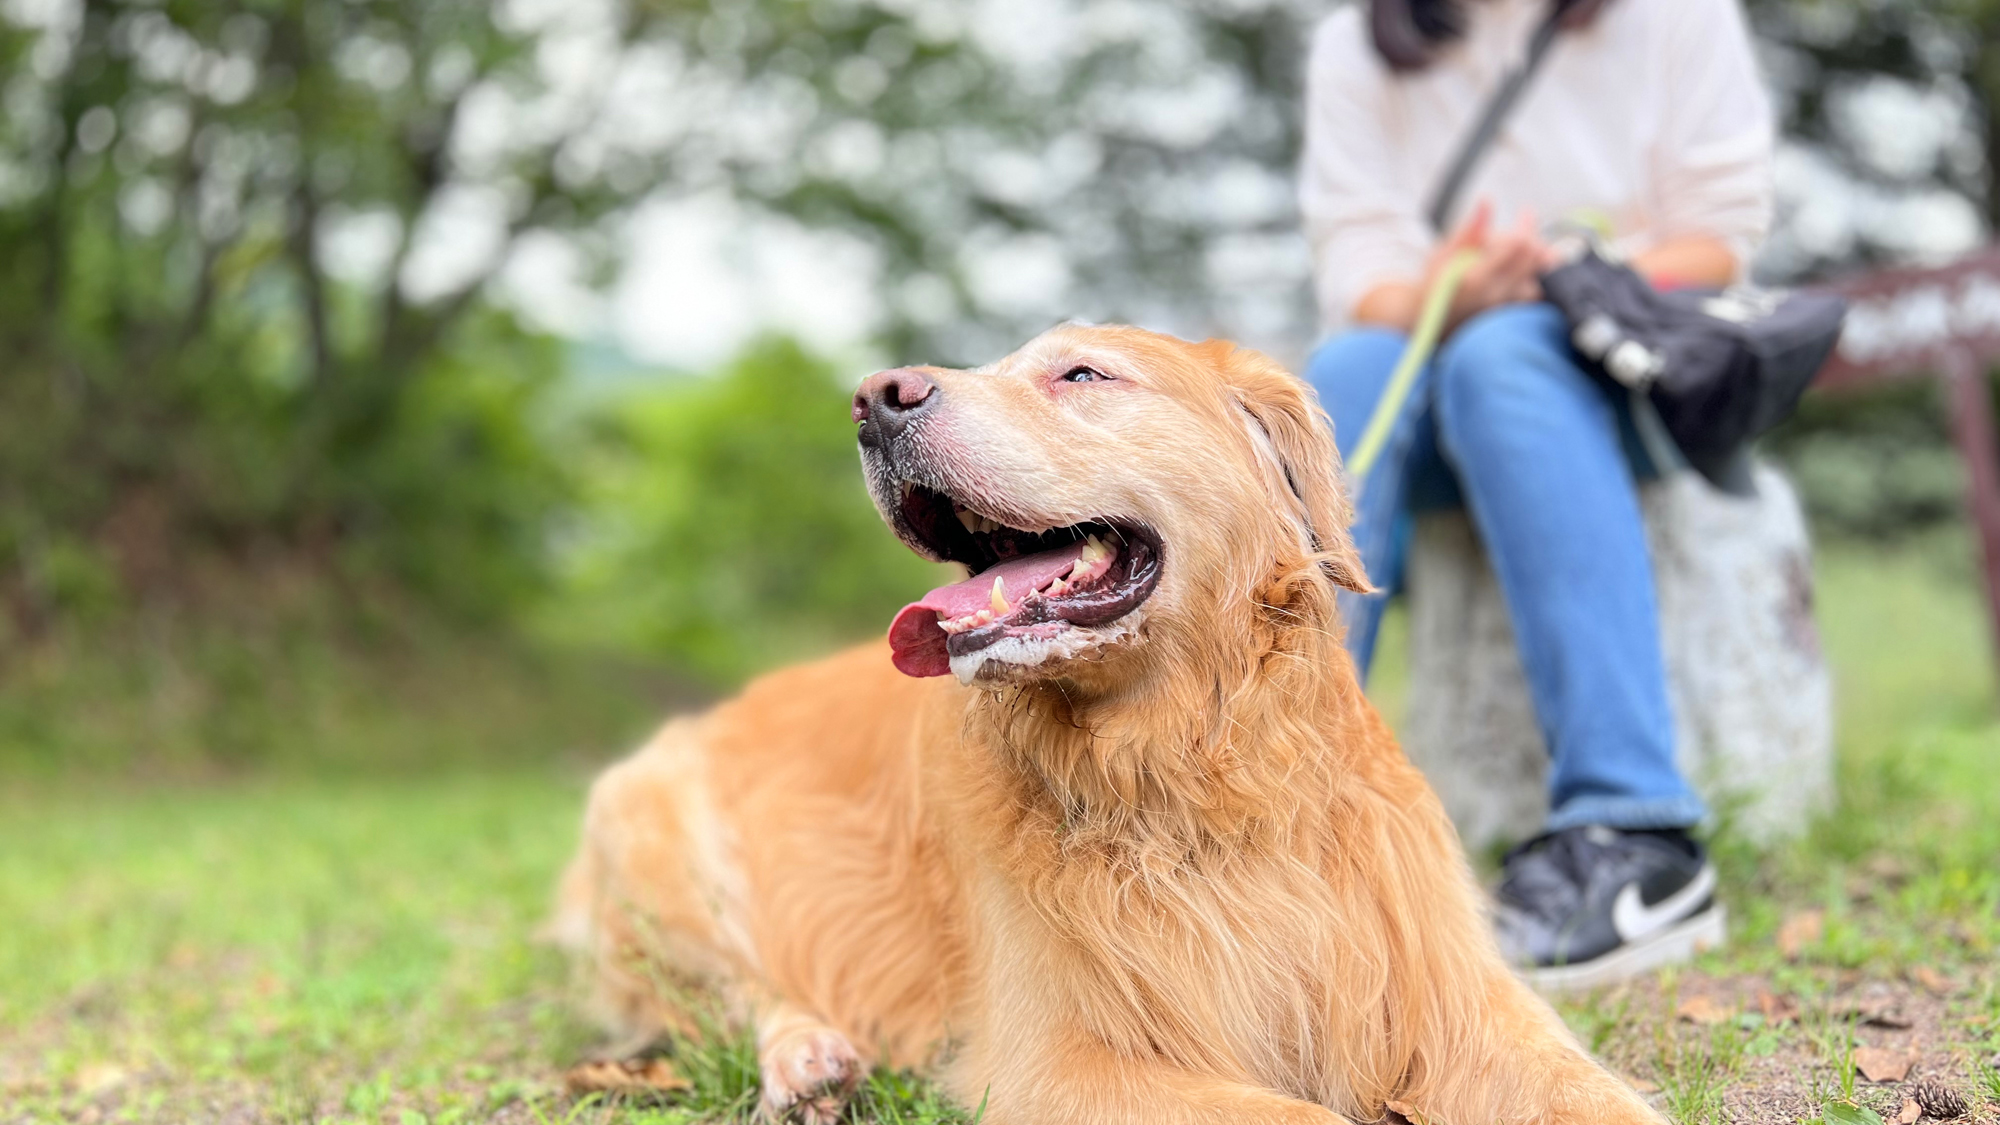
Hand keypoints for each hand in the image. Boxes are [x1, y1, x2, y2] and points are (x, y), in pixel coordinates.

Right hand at [1426, 201, 1546, 330]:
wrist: (1426, 319)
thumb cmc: (1432, 283)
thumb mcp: (1443, 253)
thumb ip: (1469, 230)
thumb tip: (1487, 201)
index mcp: (1476, 277)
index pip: (1518, 244)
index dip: (1526, 224)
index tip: (1525, 210)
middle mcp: (1494, 295)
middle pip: (1533, 260)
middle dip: (1535, 238)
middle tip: (1528, 225)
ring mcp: (1503, 310)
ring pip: (1538, 280)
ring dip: (1538, 261)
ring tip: (1530, 248)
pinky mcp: (1508, 319)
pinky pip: (1534, 297)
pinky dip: (1536, 280)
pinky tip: (1528, 270)